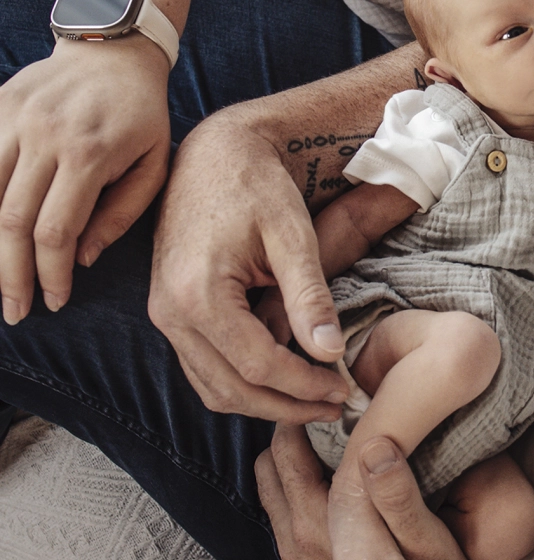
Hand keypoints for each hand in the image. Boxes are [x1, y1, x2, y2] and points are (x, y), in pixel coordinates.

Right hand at [0, 36, 171, 323]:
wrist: (115, 51)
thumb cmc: (142, 115)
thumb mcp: (155, 163)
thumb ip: (122, 213)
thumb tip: (81, 260)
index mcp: (90, 152)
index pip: (56, 230)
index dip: (49, 275)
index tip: (53, 302)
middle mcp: (45, 135)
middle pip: (11, 221)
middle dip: (10, 275)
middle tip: (15, 311)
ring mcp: (14, 118)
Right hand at [148, 109, 350, 423]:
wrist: (213, 153)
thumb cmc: (255, 184)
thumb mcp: (291, 232)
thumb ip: (309, 294)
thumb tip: (331, 352)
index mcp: (198, 293)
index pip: (257, 365)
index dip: (304, 385)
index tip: (343, 390)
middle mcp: (170, 313)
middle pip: (230, 389)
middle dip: (286, 407)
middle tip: (334, 407)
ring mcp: (164, 316)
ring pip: (212, 389)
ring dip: (263, 404)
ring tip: (314, 400)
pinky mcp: (170, 312)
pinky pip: (203, 369)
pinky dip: (241, 384)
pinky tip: (282, 380)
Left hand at [256, 424, 475, 559]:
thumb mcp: (427, 541)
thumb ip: (396, 494)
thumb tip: (373, 445)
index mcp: (320, 530)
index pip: (285, 456)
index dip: (302, 417)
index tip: (330, 396)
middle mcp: (298, 544)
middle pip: (270, 470)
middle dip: (291, 434)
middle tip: (329, 410)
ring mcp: (298, 559)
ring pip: (274, 491)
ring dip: (293, 459)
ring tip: (333, 435)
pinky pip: (286, 512)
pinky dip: (298, 484)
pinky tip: (335, 474)